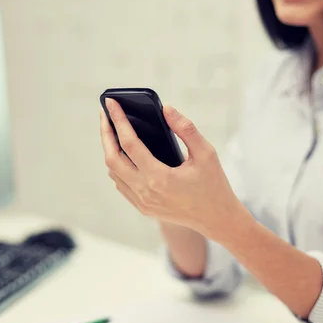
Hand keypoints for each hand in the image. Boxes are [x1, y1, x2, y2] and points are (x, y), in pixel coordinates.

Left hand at [99, 98, 243, 239]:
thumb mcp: (206, 153)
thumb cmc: (213, 185)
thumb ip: (186, 129)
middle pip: (112, 159)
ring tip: (113, 131)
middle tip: (106, 114)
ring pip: (114, 173)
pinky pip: (121, 185)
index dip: (118, 120)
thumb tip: (166, 109)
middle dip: (105, 134)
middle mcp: (146, 192)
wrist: (216, 219)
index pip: (129, 144)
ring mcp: (142, 202)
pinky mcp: (143, 208)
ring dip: (110, 151)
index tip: (111, 103)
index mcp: (160, 178)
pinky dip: (118, 167)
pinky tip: (123, 153)